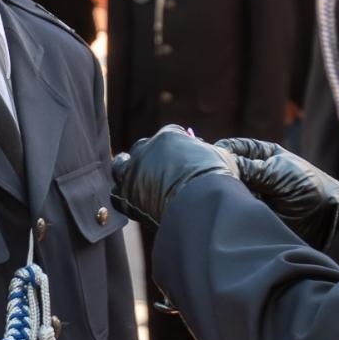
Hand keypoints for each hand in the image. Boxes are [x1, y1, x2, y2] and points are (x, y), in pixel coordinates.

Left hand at [110, 125, 236, 227]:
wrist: (203, 203)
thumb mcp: (221, 159)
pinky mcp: (125, 192)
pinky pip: (117, 194)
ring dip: (128, 174)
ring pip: (122, 167)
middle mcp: (147, 147)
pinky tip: (133, 204)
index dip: (174, 150)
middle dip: (149, 160)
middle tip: (157, 175)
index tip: (177, 160)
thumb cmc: (217, 180)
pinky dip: (124, 198)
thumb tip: (213, 154)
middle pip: (143, 150)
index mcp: (169, 135)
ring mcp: (134, 168)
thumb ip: (212, 153)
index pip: (168, 136)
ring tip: (136, 186)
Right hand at [215, 138, 338, 249]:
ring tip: (216, 195)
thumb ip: (249, 168)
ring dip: (224, 192)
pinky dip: (229, 207)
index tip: (209, 159)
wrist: (326, 218)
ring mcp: (252, 192)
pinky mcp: (252, 211)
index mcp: (262, 154)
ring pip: (229, 189)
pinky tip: (224, 209)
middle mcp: (254, 171)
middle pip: (228, 168)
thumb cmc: (308, 186)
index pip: (233, 148)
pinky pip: (236, 207)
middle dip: (219, 173)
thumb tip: (221, 164)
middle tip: (206, 179)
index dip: (220, 151)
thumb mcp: (278, 172)